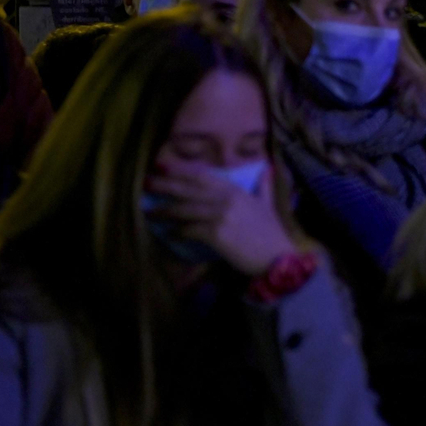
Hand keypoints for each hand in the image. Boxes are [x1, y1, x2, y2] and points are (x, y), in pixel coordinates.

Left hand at [144, 159, 294, 277]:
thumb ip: (264, 187)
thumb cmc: (272, 233)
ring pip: (186, 210)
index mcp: (237, 191)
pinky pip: (190, 230)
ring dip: (166, 211)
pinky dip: (178, 232)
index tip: (163, 168)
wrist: (279, 257)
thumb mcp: (268, 205)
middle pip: (189, 190)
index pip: (203, 177)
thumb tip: (267, 170)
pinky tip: (169, 233)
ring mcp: (221, 216)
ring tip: (150, 212)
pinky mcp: (217, 234)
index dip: (182, 172)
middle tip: (146, 184)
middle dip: (166, 186)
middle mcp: (227, 199)